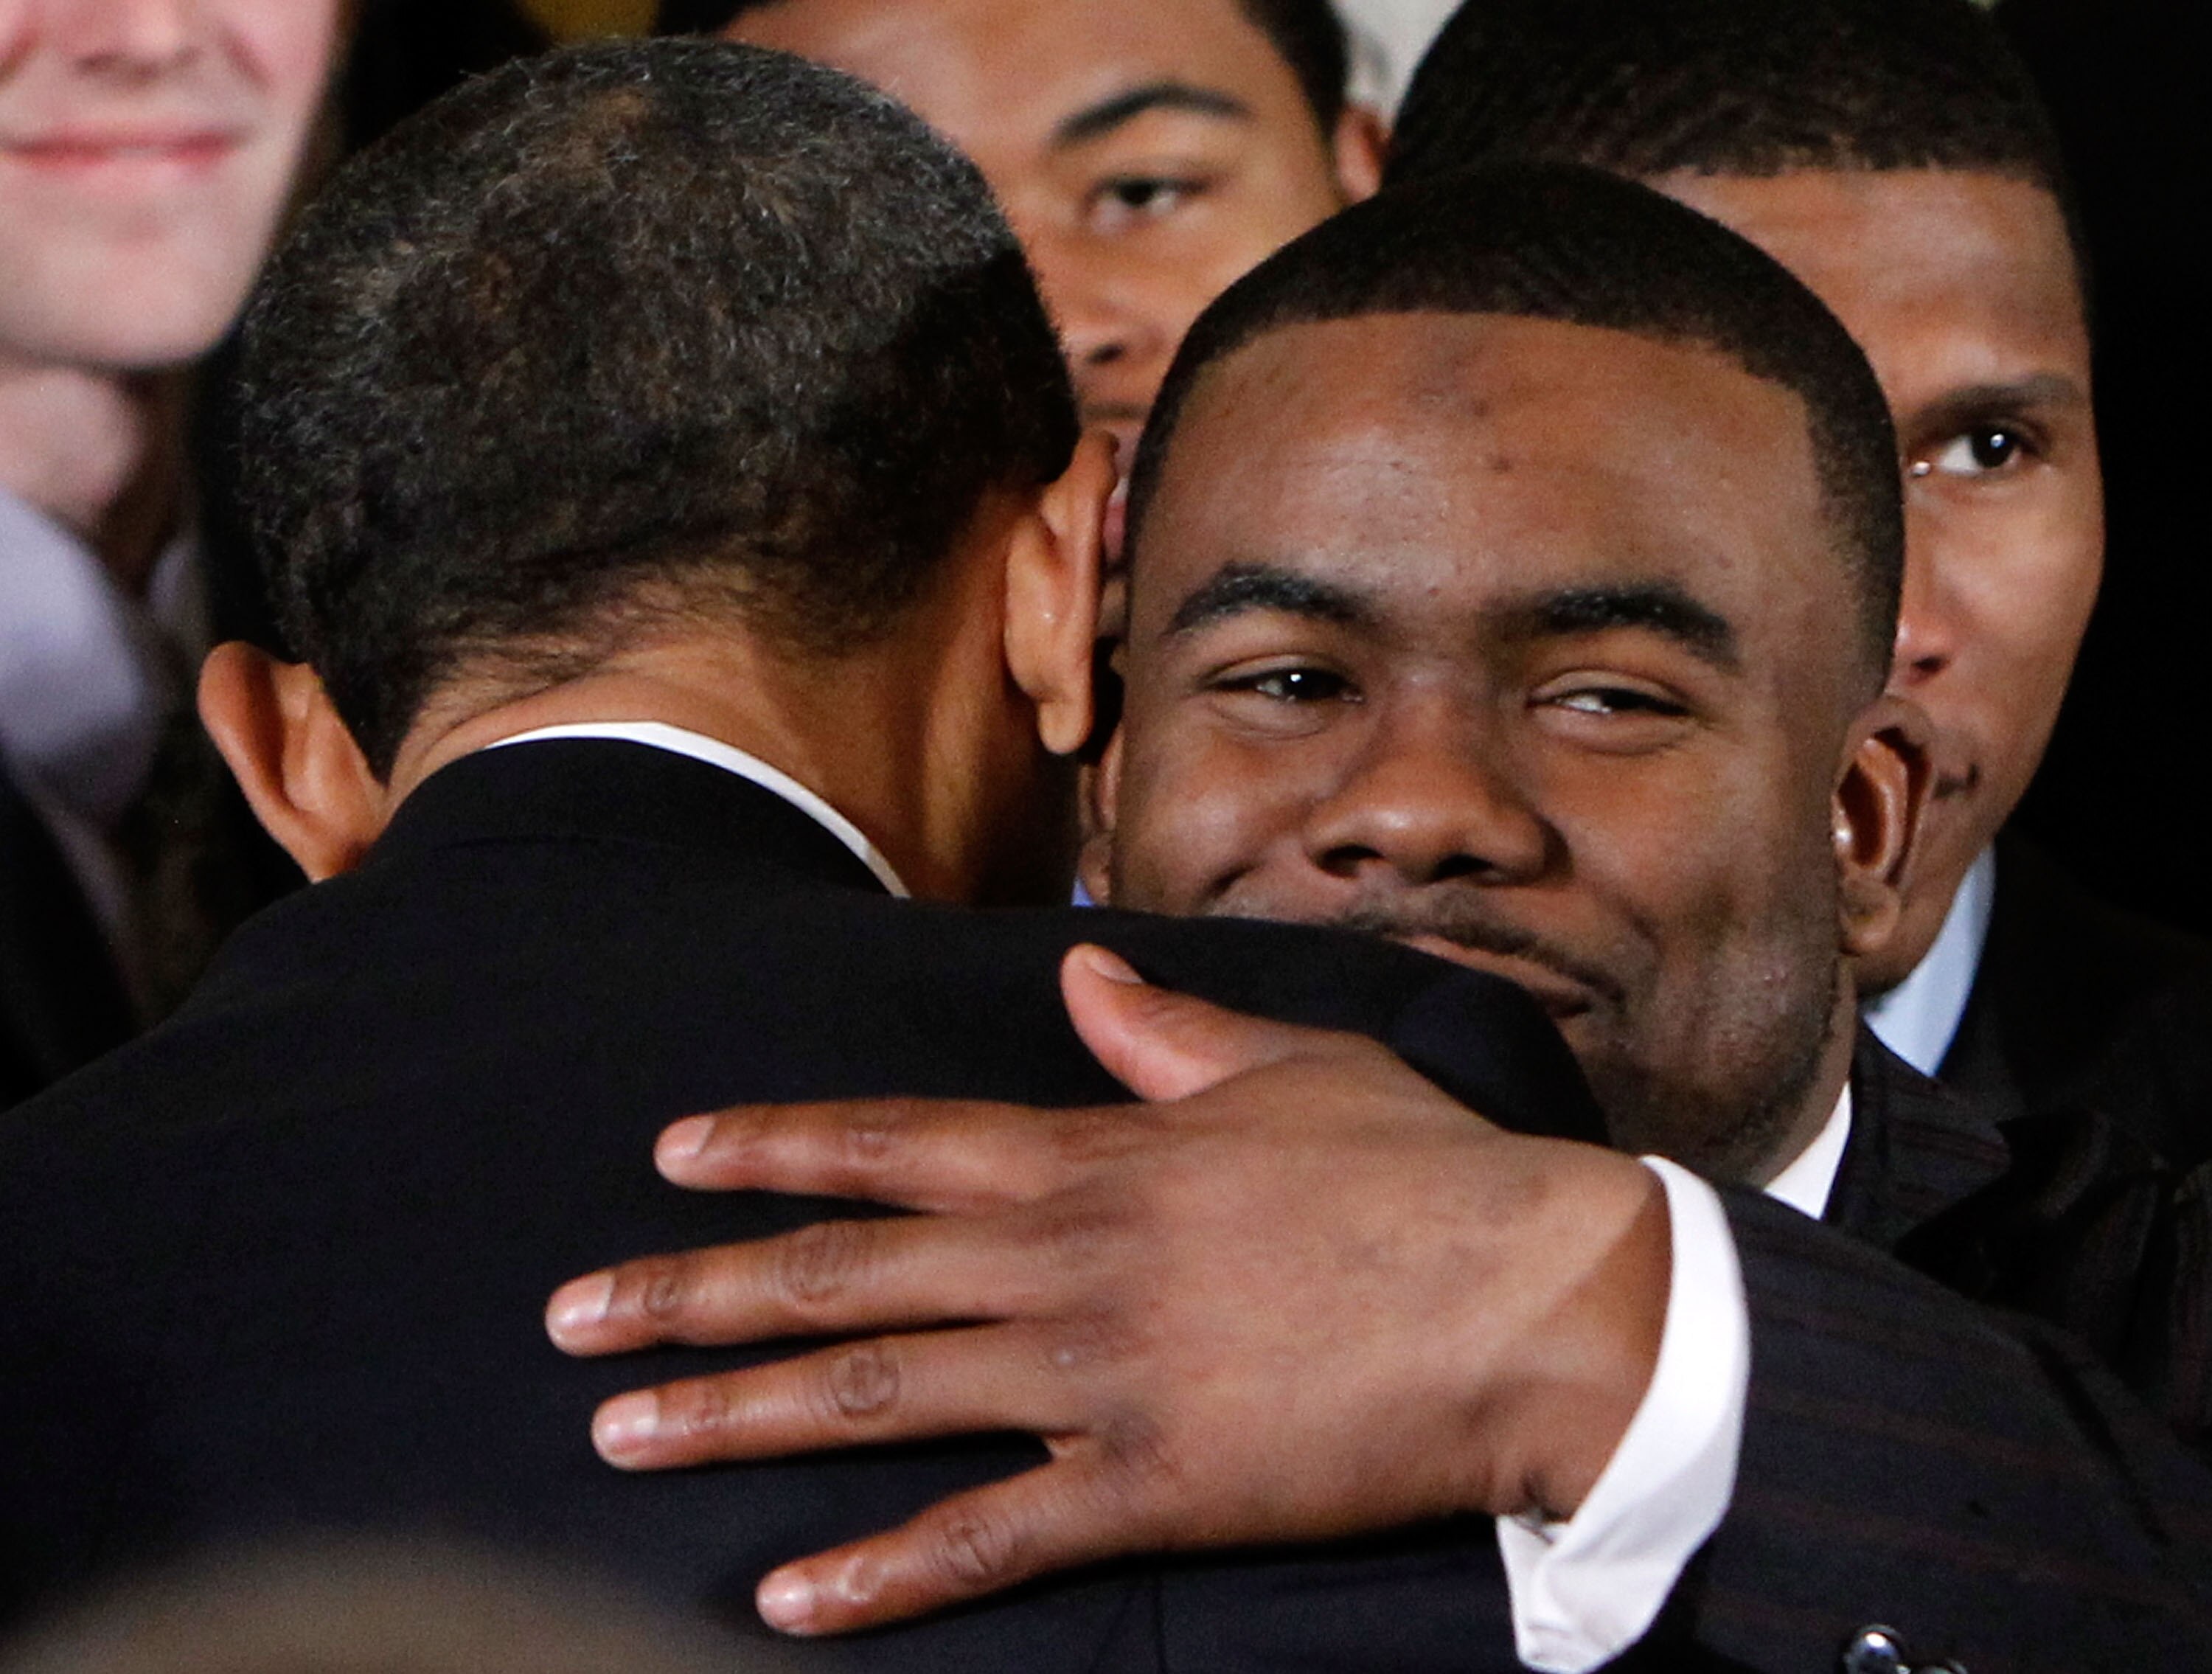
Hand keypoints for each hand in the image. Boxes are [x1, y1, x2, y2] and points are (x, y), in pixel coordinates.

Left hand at [546, 945, 1668, 1635]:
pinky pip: (986, 1536)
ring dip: (736, 1413)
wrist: (1534, 1302)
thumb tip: (1082, 975)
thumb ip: (1167, 1031)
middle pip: (843, 1271)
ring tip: (619, 1430)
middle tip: (572, 1317)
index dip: (772, 1146)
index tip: (672, 1155)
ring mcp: (1096, 1376)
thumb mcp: (1288, 1069)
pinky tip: (785, 1600)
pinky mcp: (1148, 1486)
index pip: (892, 1140)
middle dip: (694, 1289)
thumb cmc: (1417, 1174)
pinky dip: (880, 1572)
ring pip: (877, 1392)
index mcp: (1095, 1154)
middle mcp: (1065, 1259)